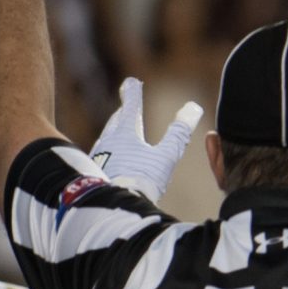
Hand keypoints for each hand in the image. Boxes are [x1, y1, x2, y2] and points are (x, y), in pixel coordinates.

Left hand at [91, 78, 201, 197]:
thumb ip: (179, 133)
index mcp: (125, 133)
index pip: (130, 106)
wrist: (110, 206)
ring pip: (108, 136)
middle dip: (124, 110)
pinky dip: (111, 148)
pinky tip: (112, 158)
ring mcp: (99, 156)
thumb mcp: (166, 156)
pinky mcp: (94, 171)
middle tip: (127, 103)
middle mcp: (108, 140)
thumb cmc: (141, 179)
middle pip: (117, 120)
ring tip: (120, 129)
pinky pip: (103, 152)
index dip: (133, 93)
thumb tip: (193, 107)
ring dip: (116, 129)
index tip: (132, 82)